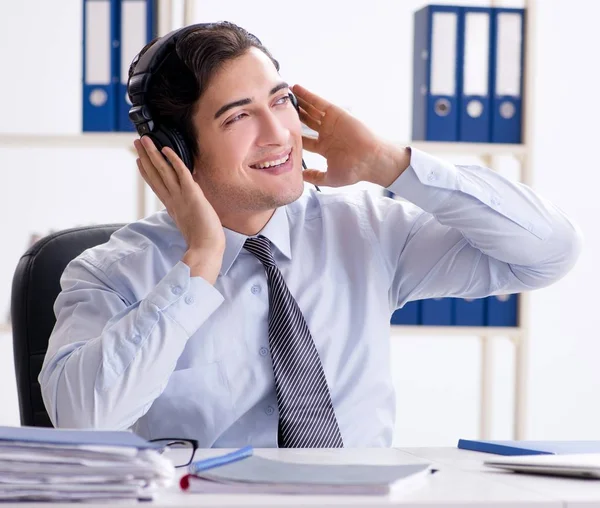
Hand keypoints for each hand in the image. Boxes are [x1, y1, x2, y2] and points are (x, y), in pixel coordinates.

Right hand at [135, 137, 224, 279]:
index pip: (156, 185)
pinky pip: (181, 173)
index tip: (139, 161)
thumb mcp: (189, 223)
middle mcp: (173, 200)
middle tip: (136, 143)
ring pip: (163, 171)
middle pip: (155, 174)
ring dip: (153, 154)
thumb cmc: (202, 240)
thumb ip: (185, 212)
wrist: (206, 248)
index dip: (146, 172)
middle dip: (145, 157)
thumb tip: (187, 207)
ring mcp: (180, 196)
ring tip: (145, 140)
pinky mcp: (191, 194)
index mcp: (172, 207)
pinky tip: (166, 150)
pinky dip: (174, 160)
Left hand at [292, 84, 409, 187]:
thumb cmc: (354, 171)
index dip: (294, 134)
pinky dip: (308, 95)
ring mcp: (332, 123)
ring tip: (286, 92)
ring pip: (312, 110)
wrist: (370, 161)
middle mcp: (327, 133)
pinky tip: (297, 88)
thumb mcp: (330, 178)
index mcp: (325, 148)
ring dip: (300, 101)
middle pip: (307, 121)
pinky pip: (320, 102)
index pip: (305, 139)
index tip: (282, 130)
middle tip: (280, 107)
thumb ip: (315, 177)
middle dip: (295, 114)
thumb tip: (300, 177)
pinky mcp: (337, 114)